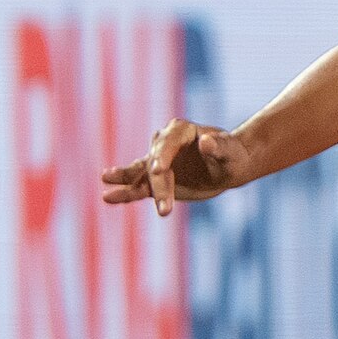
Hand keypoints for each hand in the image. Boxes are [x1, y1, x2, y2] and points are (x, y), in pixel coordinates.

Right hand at [101, 118, 251, 217]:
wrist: (227, 166)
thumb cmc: (232, 154)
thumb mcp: (229, 151)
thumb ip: (218, 146)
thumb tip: (206, 141)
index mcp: (180, 130)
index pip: (167, 143)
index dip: (162, 155)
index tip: (159, 170)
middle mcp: (164, 144)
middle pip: (155, 163)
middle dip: (159, 185)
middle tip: (164, 208)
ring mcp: (158, 162)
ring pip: (140, 172)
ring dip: (125, 179)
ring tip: (106, 180)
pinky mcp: (157, 180)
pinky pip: (139, 187)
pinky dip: (125, 193)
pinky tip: (108, 197)